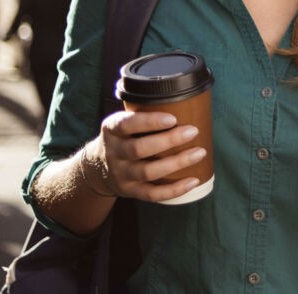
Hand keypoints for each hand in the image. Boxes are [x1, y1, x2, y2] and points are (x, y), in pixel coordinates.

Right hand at [82, 110, 206, 201]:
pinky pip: (152, 194)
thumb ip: (142, 114)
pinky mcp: (130, 191)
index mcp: (112, 130)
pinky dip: (175, 190)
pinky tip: (193, 180)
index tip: (172, 118)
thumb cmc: (122, 138)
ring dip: (176, 163)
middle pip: (139, 149)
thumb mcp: (122, 122)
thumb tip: (184, 102)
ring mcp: (121, 174)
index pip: (127, 124)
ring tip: (199, 152)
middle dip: (168, 140)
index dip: (149, 122)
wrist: (98, 167)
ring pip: (148, 172)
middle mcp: (114, 153)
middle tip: (193, 131)